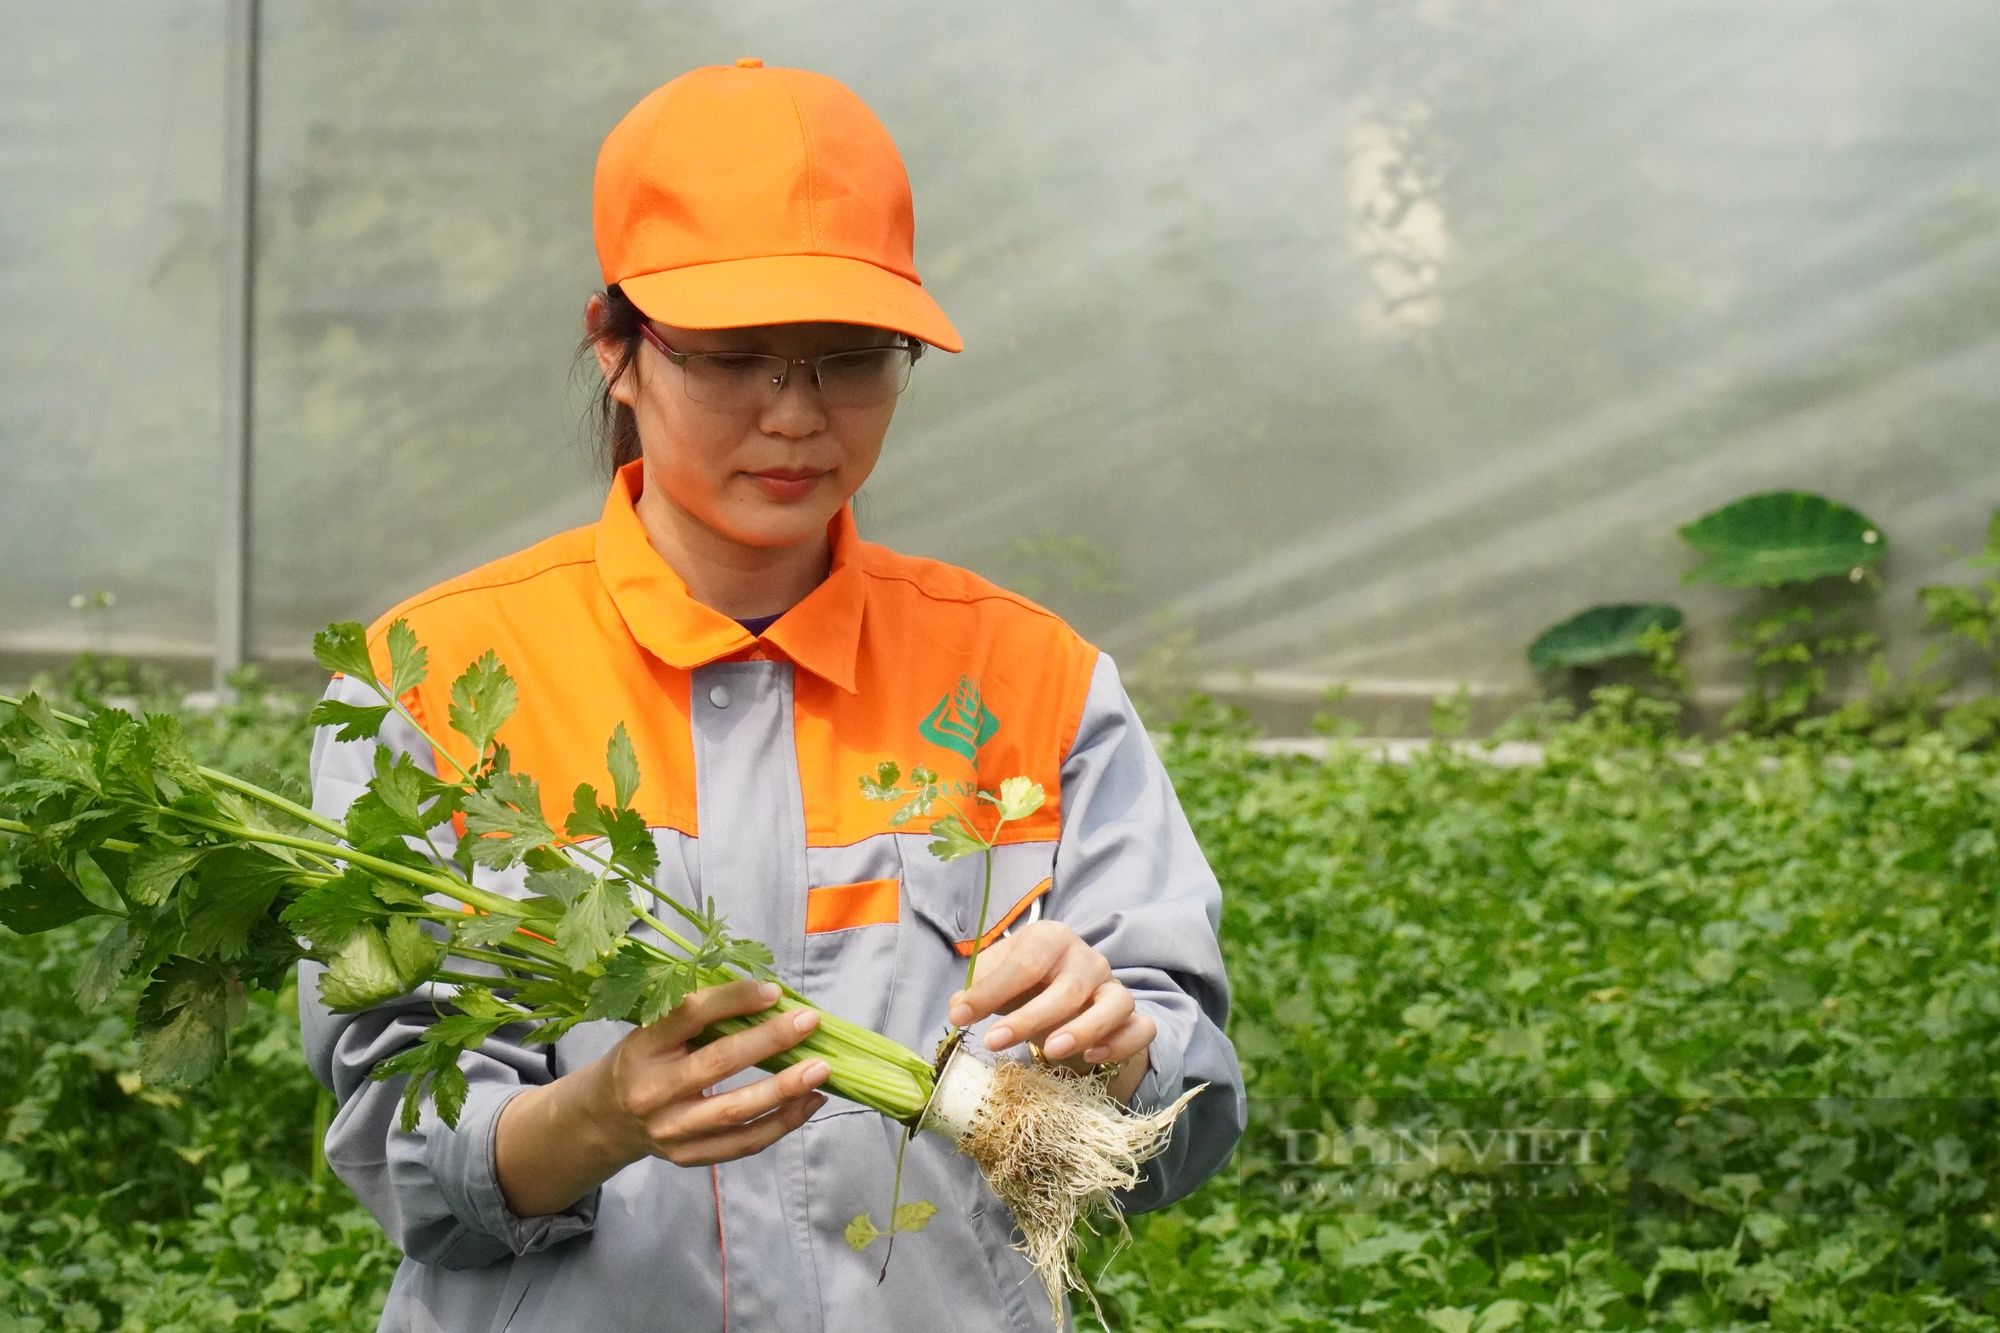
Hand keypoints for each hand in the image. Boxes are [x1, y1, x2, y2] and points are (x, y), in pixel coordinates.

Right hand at [496, 980, 827, 1216]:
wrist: (603, 1120)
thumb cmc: (642, 1062)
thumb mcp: (652, 1031)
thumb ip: (697, 1017)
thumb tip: (769, 997)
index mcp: (642, 1047)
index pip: (689, 1015)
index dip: (733, 1000)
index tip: (773, 991)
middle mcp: (652, 1090)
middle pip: (718, 1064)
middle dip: (769, 1041)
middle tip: (809, 1022)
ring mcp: (670, 1130)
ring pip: (735, 1111)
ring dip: (784, 1090)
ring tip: (821, 1069)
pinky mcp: (688, 1157)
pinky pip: (743, 1143)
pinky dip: (782, 1123)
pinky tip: (810, 1102)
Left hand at [946, 921, 1153, 1102]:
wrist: (1065, 987)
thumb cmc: (1027, 981)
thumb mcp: (998, 974)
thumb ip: (977, 988)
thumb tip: (956, 1008)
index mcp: (1052, 938)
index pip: (1025, 962)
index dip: (991, 991)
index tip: (960, 1017)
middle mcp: (1088, 959)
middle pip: (1067, 988)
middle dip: (1029, 1018)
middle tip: (994, 1042)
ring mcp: (1114, 986)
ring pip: (1115, 1004)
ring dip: (1084, 1030)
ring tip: (1050, 1052)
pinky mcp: (1133, 1015)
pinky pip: (1141, 1028)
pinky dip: (1122, 1043)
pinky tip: (1092, 1058)